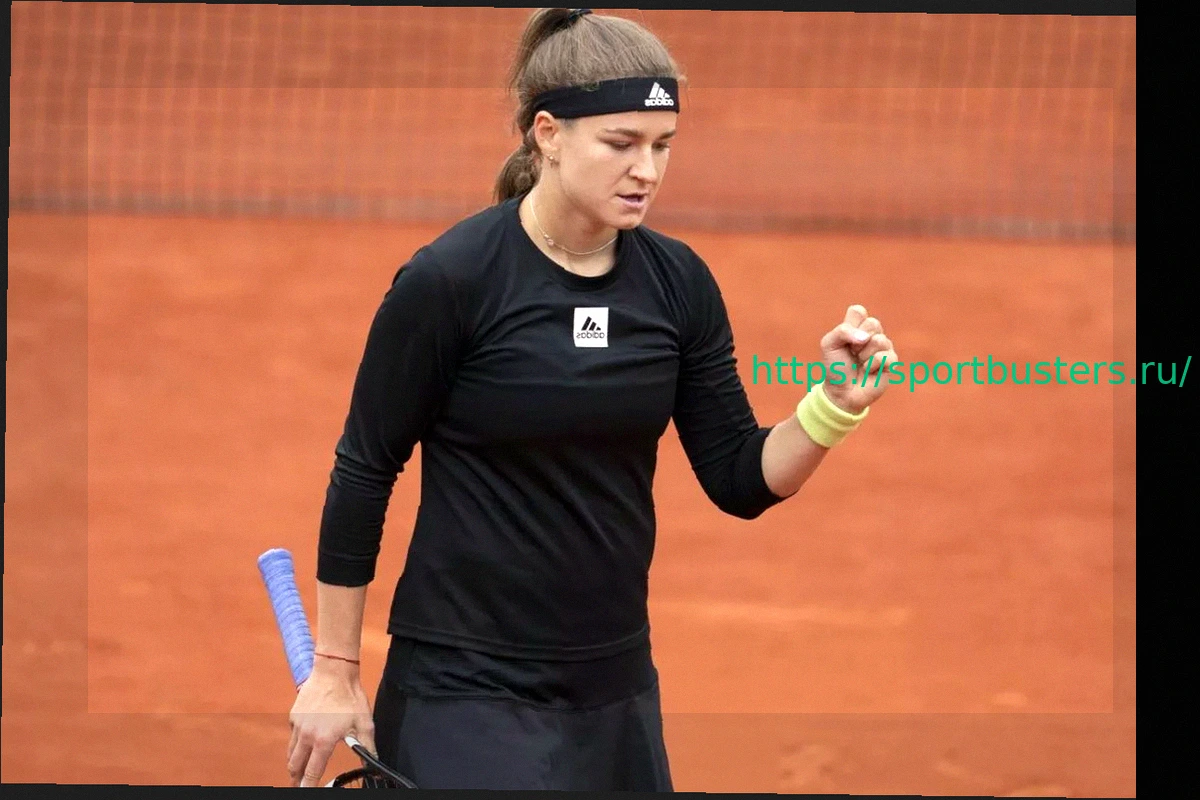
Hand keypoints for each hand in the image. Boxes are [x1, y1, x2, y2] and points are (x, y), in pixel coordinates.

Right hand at [287, 659, 376, 786]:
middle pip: (296, 765)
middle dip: (297, 778)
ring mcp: (298, 726)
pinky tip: (301, 745)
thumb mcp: (364, 722)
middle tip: (299, 785)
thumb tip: (373, 762)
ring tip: (297, 771)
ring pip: (291, 752)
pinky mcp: (294, 716)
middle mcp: (307, 736)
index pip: (313, 771)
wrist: (333, 671)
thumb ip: (367, 746)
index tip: (308, 790)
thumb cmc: (350, 696)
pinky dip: (295, 745)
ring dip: (294, 764)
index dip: (310, 785)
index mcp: (323, 741)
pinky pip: (292, 736)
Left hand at [819, 304, 898, 414]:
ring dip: (864, 355)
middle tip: (852, 353)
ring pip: (880, 340)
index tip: (844, 339)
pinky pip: (886, 356)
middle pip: (873, 323)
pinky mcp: (891, 361)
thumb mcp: (829, 345)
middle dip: (857, 341)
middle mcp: (872, 333)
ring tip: (860, 364)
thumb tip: (866, 337)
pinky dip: (872, 366)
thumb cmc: (835, 367)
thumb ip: (843, 331)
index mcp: (856, 326)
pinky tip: (868, 372)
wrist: (841, 391)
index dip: (851, 324)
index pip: (858, 311)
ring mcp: (883, 346)